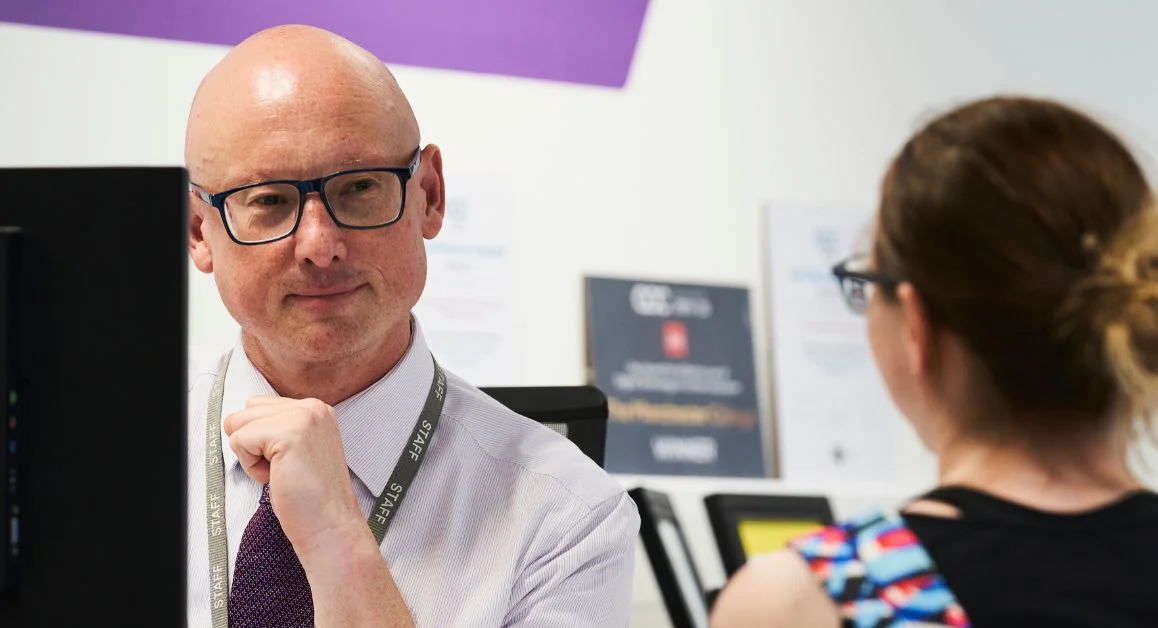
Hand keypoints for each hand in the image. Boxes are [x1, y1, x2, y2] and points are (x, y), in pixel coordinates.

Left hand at [223, 396, 365, 556]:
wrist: (330, 525)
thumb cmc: (311, 497)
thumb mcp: (298, 449)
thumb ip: (278, 427)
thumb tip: (238, 423)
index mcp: (316, 409)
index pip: (259, 406)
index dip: (261, 440)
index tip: (287, 461)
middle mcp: (312, 407)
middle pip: (245, 412)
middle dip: (254, 445)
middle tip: (284, 468)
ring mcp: (302, 417)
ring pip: (239, 425)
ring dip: (252, 455)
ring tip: (282, 471)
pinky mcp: (288, 433)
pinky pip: (240, 441)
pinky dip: (251, 466)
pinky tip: (278, 476)